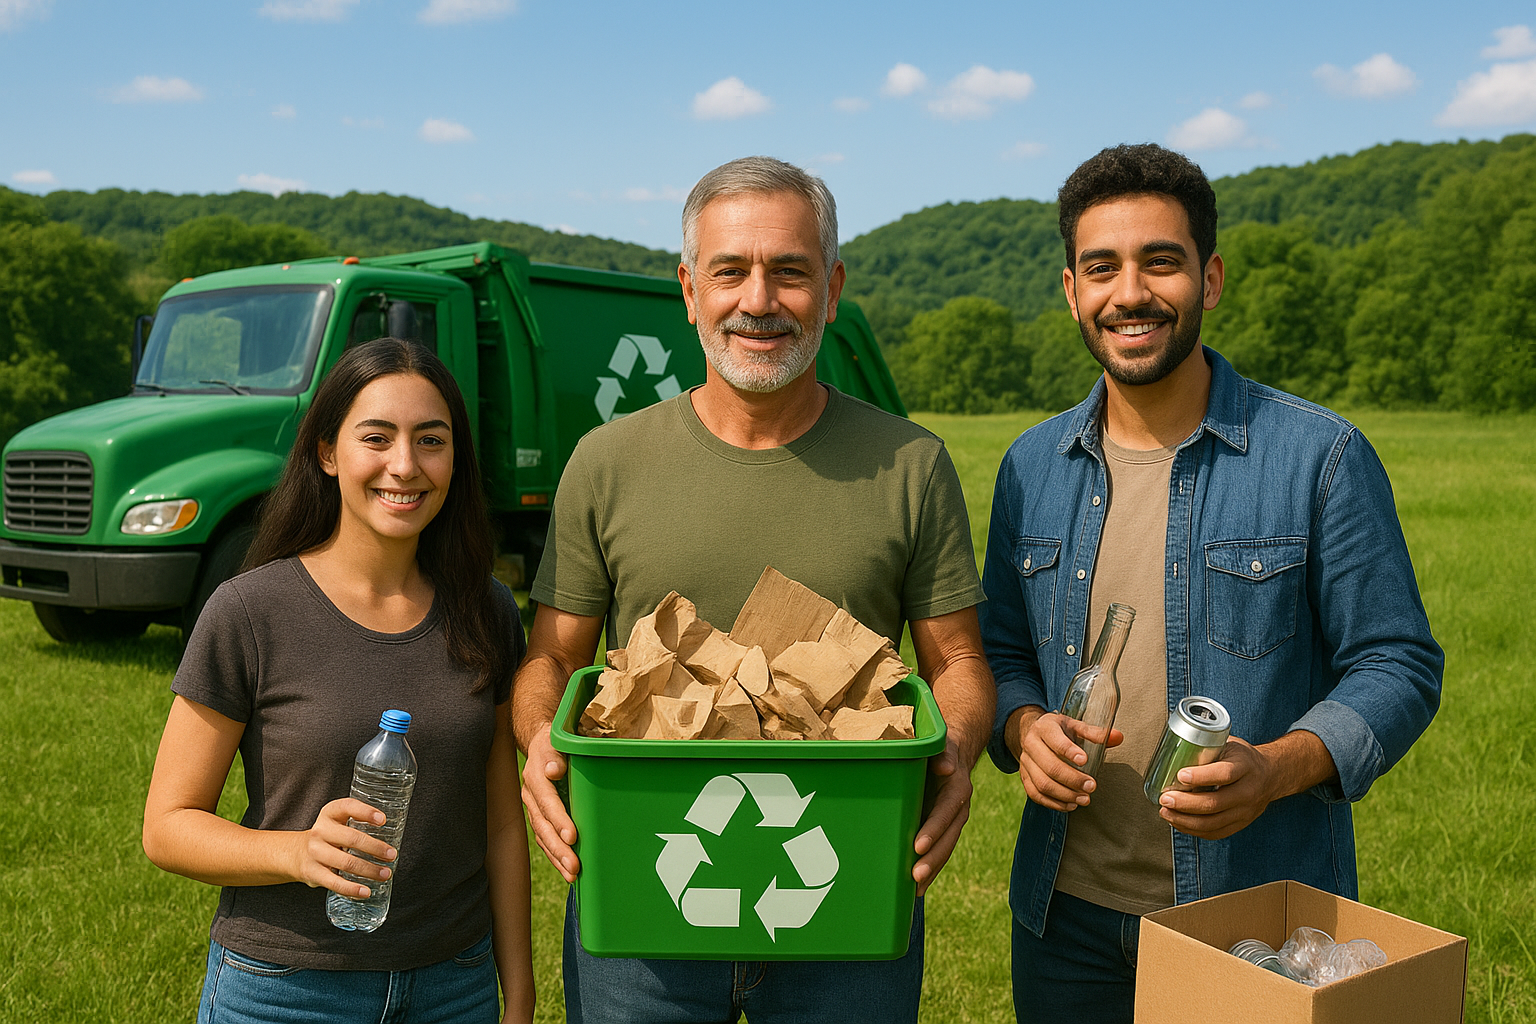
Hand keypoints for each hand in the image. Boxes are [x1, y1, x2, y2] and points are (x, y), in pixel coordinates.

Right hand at [289, 798, 396, 897]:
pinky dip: (352, 889)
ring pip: (346, 862)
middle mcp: (320, 831)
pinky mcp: (312, 873)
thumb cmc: (329, 837)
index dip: (366, 812)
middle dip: (375, 848)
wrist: (296, 853)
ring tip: (385, 874)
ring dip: (369, 870)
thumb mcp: (338, 822)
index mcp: (330, 813)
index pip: (347, 807)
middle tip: (392, 855)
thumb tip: (395, 833)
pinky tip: (366, 892)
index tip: (383, 820)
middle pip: (352, 838)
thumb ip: (359, 823)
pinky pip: (334, 883)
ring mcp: (315, 853)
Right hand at [520, 723, 580, 880]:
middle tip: (574, 866)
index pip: (547, 802)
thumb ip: (554, 755)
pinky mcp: (539, 818)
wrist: (540, 745)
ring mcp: (534, 809)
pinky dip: (555, 856)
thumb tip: (554, 769)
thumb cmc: (553, 744)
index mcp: (535, 777)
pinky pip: (545, 840)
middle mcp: (531, 796)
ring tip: (573, 874)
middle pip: (543, 826)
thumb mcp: (554, 742)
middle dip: (558, 848)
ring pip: (543, 837)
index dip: (559, 819)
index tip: (572, 836)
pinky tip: (567, 870)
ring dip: (557, 857)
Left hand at [912, 738, 970, 895]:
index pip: (945, 812)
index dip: (933, 829)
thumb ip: (944, 755)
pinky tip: (916, 887)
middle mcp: (957, 810)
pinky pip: (939, 851)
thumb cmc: (941, 750)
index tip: (919, 846)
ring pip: (944, 849)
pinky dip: (930, 868)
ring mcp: (951, 822)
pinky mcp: (943, 830)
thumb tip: (945, 768)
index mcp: (957, 789)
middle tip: (915, 877)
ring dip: (932, 869)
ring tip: (915, 889)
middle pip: (947, 838)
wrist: (952, 755)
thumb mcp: (943, 746)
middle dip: (933, 859)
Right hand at [1010, 706, 1123, 811]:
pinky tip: (1070, 805)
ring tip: (1084, 799)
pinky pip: (1035, 794)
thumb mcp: (1074, 725)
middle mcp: (1031, 745)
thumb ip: (1095, 732)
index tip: (1084, 761)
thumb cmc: (1058, 730)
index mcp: (1044, 728)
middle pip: (1049, 766)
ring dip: (1064, 795)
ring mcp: (1025, 762)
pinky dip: (1053, 803)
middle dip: (1072, 779)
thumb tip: (1118, 737)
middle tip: (1091, 786)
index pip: (1055, 740)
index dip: (1069, 751)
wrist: (1032, 733)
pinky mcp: (1024, 777)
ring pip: (1042, 783)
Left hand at [1157, 736, 1276, 840]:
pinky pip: (1216, 832)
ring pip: (1213, 822)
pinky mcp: (1241, 823)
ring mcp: (1246, 811)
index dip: (1201, 776)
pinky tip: (1178, 822)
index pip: (1224, 774)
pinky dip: (1194, 830)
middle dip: (1185, 803)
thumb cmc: (1242, 758)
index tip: (1180, 775)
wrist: (1271, 774)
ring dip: (1185, 820)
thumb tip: (1172, 752)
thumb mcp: (1229, 745)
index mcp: (1245, 766)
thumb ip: (1207, 749)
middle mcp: (1248, 791)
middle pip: (1215, 803)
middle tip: (1164, 798)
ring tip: (1165, 812)